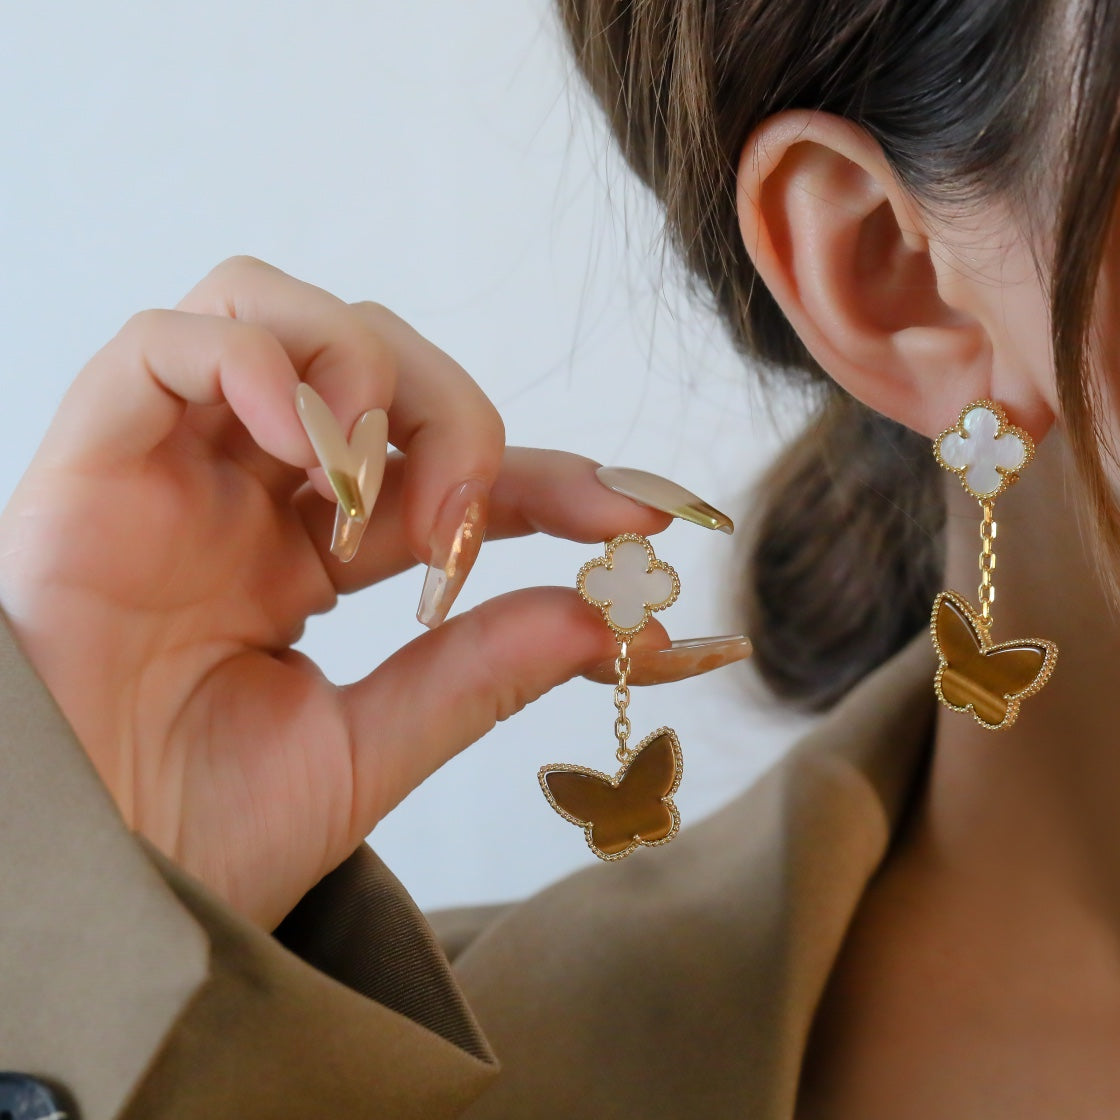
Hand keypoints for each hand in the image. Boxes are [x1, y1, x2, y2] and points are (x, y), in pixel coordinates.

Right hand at [0, 257, 668, 927]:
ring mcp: (175, 470)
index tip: (642, 512)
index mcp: (314, 558)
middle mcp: (250, 496)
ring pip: (281, 314)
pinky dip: (252, 364)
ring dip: (364, 377)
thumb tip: (603, 618)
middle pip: (379, 362)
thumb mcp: (364, 754)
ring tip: (375, 488)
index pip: (451, 473)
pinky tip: (299, 449)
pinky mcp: (93, 460)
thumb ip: (476, 676)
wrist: (78, 895)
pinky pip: (165, 345)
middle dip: (454, 420)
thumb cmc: (197, 832)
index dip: (556, 477)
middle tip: (459, 524)